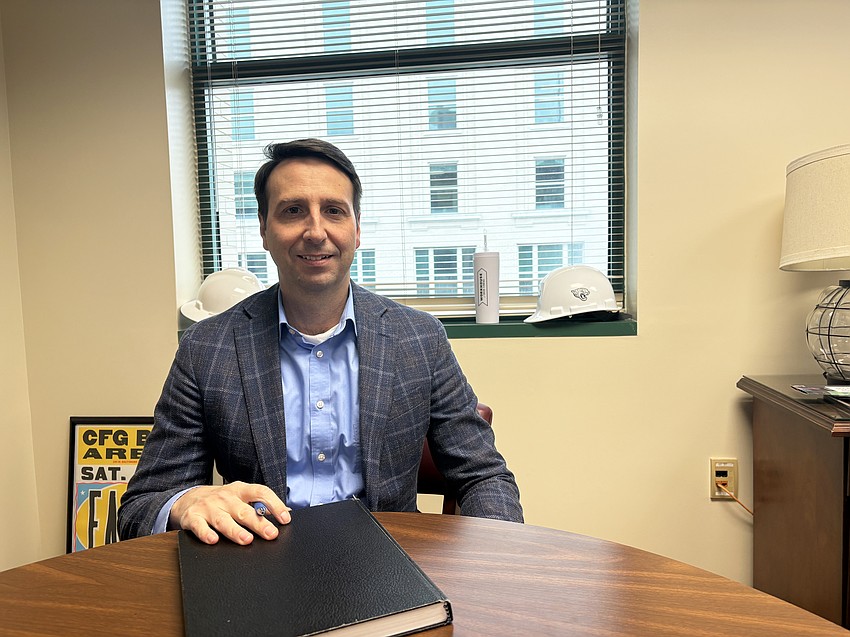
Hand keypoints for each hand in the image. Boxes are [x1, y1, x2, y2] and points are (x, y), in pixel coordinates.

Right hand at [169, 481, 290, 544]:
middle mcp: (225, 497)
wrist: (187, 499)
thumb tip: (286, 513)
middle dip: (258, 523)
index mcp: (240, 490)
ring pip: (223, 520)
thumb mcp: (240, 497)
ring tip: (246, 540)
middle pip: (244, 510)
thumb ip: (260, 504)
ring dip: (235, 530)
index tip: (285, 518)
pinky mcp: (193, 517)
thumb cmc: (220, 501)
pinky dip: (206, 533)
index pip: (260, 492)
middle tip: (271, 534)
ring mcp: (208, 507)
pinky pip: (200, 526)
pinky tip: (213, 540)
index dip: (274, 504)